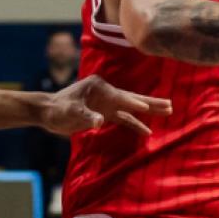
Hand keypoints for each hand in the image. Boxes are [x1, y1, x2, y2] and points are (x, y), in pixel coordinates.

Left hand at [40, 74, 171, 136]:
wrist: (48, 112)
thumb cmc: (57, 108)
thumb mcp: (69, 112)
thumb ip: (85, 116)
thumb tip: (99, 122)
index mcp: (98, 87)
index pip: (119, 96)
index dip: (132, 102)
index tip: (145, 106)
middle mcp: (106, 93)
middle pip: (132, 98)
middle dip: (151, 103)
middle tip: (169, 104)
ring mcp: (107, 103)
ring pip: (132, 108)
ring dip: (148, 111)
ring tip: (167, 111)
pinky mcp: (106, 114)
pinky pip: (124, 119)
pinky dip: (135, 124)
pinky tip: (147, 130)